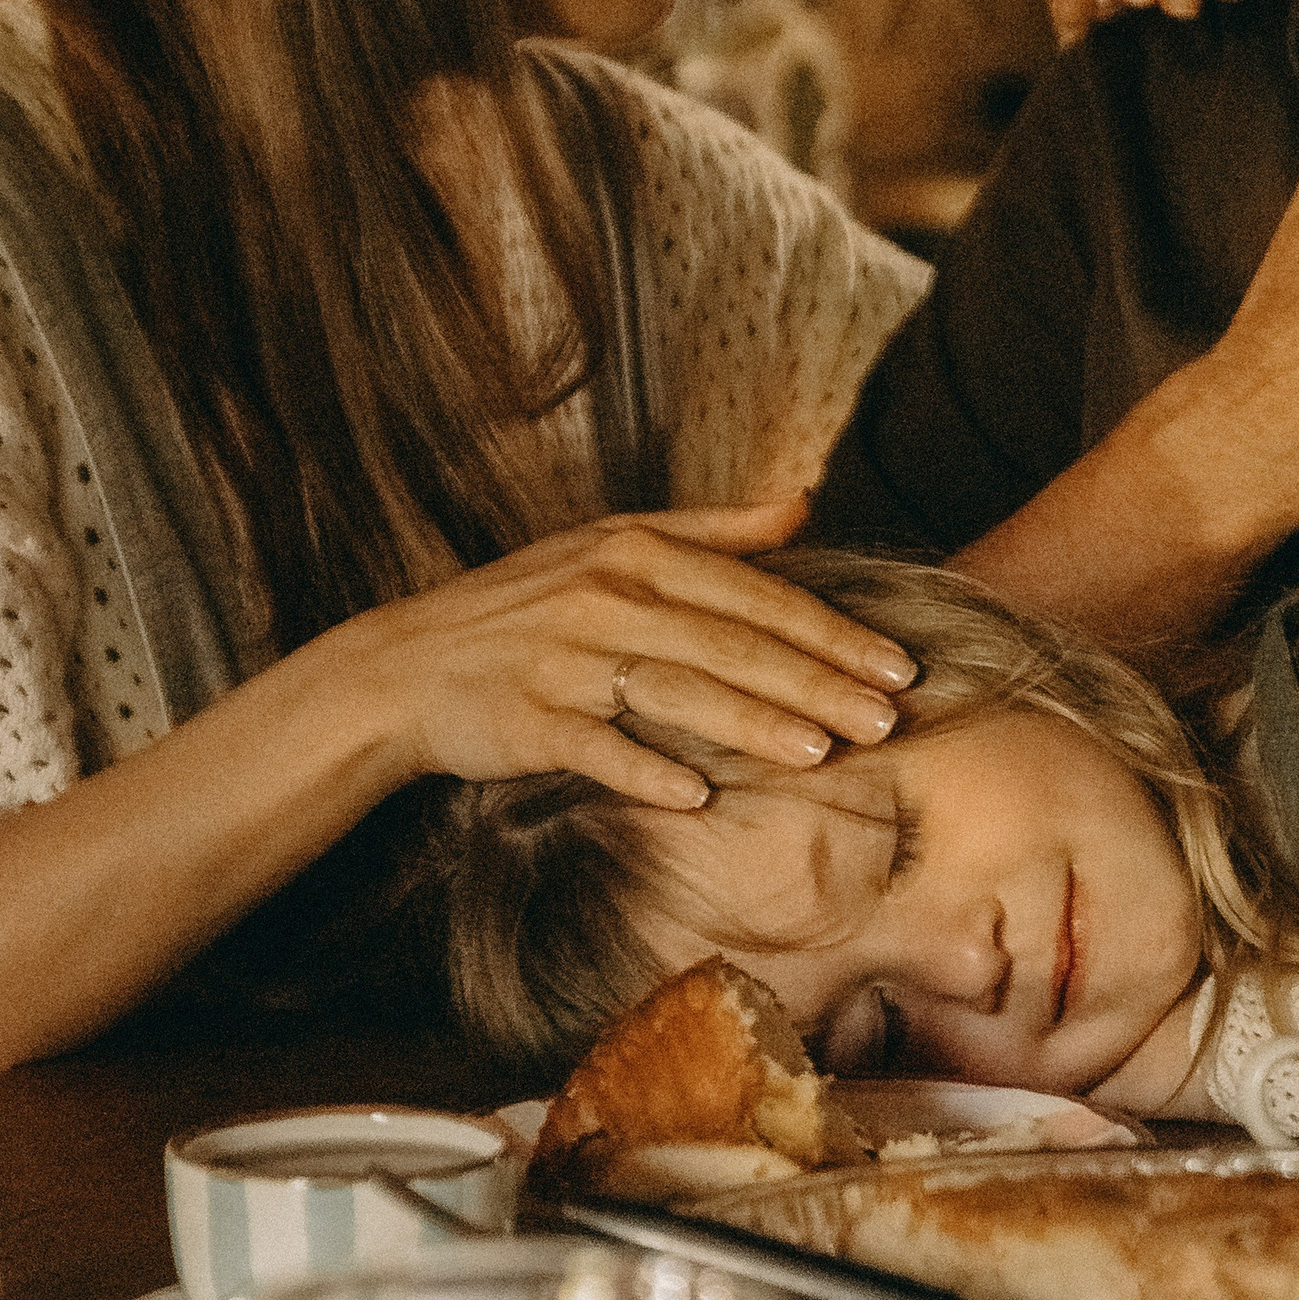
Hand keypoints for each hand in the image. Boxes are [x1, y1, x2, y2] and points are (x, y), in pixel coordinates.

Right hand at [315, 501, 917, 806]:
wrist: (401, 667)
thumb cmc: (522, 608)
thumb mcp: (607, 544)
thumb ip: (712, 529)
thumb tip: (802, 503)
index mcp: (633, 551)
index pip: (754, 594)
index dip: (831, 631)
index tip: (897, 664)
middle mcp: (604, 597)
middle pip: (731, 643)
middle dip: (816, 681)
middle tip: (886, 717)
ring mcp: (563, 660)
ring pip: (676, 690)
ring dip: (751, 723)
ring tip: (821, 751)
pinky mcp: (526, 720)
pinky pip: (596, 747)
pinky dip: (645, 769)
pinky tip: (699, 796)